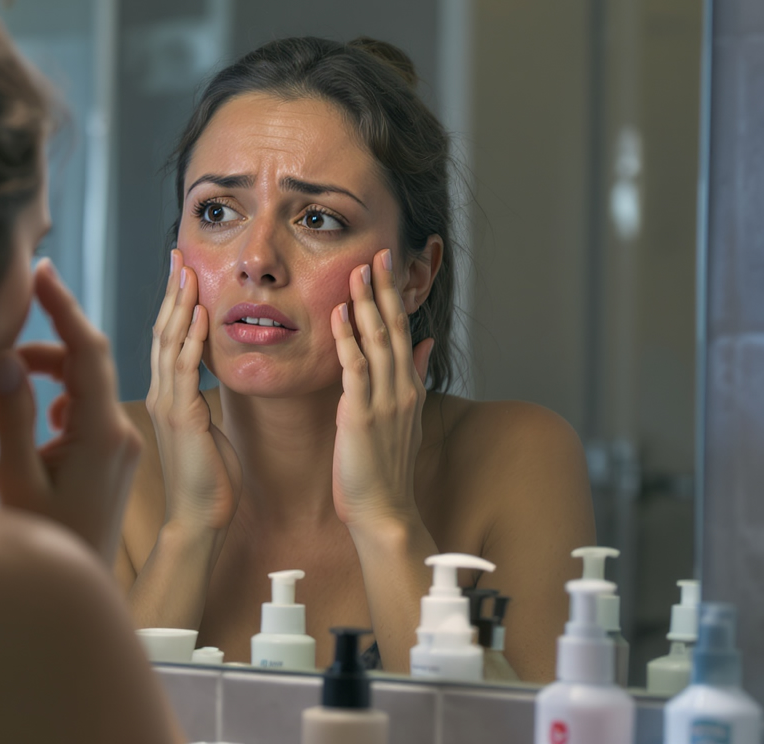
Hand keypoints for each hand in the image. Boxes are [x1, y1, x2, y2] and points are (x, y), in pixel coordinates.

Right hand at [0, 260, 142, 562]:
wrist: (82, 586)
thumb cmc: (47, 542)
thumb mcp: (19, 481)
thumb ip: (13, 418)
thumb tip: (7, 362)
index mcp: (101, 434)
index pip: (87, 352)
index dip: (63, 307)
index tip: (41, 273)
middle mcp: (120, 433)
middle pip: (90, 363)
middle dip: (52, 338)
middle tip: (14, 319)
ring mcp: (121, 446)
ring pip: (88, 386)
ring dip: (53, 373)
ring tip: (11, 379)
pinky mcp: (114, 457)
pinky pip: (90, 409)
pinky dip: (62, 399)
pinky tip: (39, 418)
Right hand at [145, 250, 241, 532]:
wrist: (200, 522)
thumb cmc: (208, 481)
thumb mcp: (205, 429)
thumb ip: (200, 399)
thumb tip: (206, 377)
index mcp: (167, 396)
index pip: (166, 338)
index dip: (172, 301)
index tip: (181, 268)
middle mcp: (161, 394)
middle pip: (162, 331)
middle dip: (171, 291)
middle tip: (178, 252)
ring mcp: (167, 405)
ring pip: (169, 343)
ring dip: (179, 303)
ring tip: (185, 268)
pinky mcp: (182, 419)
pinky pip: (184, 371)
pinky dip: (191, 338)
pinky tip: (199, 313)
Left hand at [330, 248, 434, 530]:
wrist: (385, 512)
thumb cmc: (385, 469)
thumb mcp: (405, 419)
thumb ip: (413, 377)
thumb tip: (423, 344)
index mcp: (408, 388)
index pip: (402, 331)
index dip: (394, 296)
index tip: (386, 264)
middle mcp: (401, 388)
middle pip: (393, 328)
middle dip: (384, 289)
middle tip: (376, 252)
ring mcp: (384, 401)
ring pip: (377, 341)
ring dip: (367, 303)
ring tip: (357, 270)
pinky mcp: (363, 415)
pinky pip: (355, 369)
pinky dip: (348, 339)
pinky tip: (340, 314)